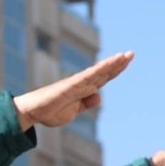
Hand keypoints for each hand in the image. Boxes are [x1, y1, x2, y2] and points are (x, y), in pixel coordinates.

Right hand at [12, 52, 133, 128]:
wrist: (32, 112)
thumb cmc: (50, 111)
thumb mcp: (74, 111)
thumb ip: (86, 103)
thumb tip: (99, 95)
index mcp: (83, 90)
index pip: (103, 78)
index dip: (115, 70)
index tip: (126, 62)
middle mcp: (82, 83)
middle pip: (103, 72)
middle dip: (118, 64)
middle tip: (131, 54)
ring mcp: (77, 83)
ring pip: (98, 72)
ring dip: (111, 64)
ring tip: (124, 56)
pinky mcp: (71, 85)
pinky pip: (88, 76)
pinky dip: (99, 70)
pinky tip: (109, 64)